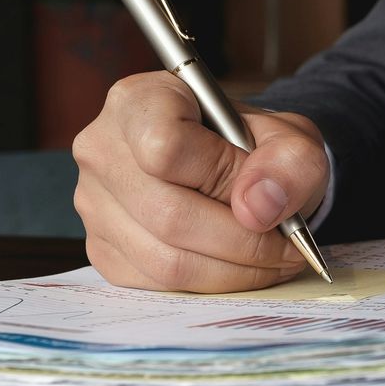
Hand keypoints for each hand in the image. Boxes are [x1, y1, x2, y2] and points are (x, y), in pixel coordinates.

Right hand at [72, 72, 329, 291]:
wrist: (233, 169)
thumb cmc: (253, 147)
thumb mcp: (291, 139)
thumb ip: (290, 162)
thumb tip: (258, 209)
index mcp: (139, 102)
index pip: (166, 147)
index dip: (225, 178)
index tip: (264, 191)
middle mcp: (102, 149)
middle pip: (168, 215)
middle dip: (244, 242)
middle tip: (288, 248)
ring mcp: (93, 203)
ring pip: (165, 260)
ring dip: (234, 271)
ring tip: (273, 259)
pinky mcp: (100, 248)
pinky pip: (158, 283)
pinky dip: (211, 283)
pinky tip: (240, 267)